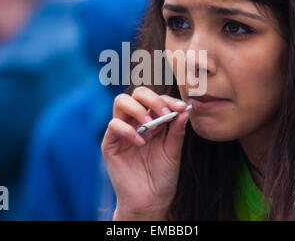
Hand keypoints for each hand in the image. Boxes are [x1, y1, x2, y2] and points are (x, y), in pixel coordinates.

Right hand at [101, 86, 189, 219]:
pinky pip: (114, 125)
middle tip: (164, 112)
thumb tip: (184, 110)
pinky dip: (128, 130)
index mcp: (153, 121)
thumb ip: (176, 130)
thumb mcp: (173, 151)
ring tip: (150, 125)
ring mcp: (122, 131)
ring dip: (138, 109)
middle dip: (152, 99)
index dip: (169, 100)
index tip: (182, 108)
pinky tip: (140, 143)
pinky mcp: (110, 143)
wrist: (150, 200)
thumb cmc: (163, 176)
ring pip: (121, 102)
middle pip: (137, 94)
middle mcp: (136, 122)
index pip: (156, 100)